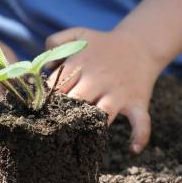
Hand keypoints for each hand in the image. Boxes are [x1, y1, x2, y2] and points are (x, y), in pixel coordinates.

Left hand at [47, 28, 162, 152]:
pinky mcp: (137, 102)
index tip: (40, 110)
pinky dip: (140, 136)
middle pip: (75, 101)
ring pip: (102, 114)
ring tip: (81, 137)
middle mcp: (98, 79)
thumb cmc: (104, 44)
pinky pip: (141, 122)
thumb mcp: (79, 33)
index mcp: (81, 64)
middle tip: (54, 126)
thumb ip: (56, 41)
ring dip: (92, 127)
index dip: (46, 100)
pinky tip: (133, 149)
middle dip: (64, 114)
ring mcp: (118, 92)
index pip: (56, 86)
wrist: (140, 44)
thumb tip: (44, 66)